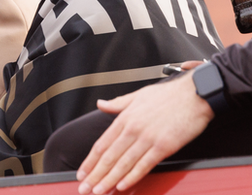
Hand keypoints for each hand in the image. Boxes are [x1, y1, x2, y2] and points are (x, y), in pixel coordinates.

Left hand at [76, 71, 212, 193]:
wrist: (195, 93)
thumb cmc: (169, 95)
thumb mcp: (138, 95)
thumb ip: (118, 103)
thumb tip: (101, 104)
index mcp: (125, 118)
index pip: (102, 144)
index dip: (90, 161)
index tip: (82, 173)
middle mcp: (133, 129)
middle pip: (109, 157)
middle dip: (95, 175)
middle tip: (84, 188)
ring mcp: (148, 138)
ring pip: (123, 163)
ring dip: (109, 180)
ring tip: (98, 191)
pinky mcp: (164, 146)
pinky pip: (145, 165)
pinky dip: (132, 177)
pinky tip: (122, 186)